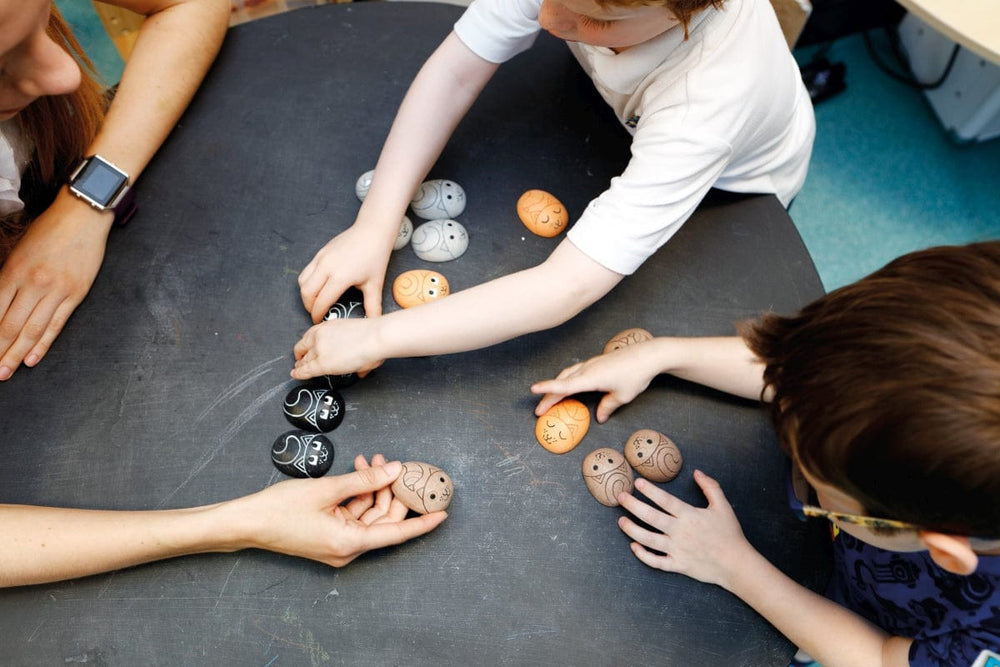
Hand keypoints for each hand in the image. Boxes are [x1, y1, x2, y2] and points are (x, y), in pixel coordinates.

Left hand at [0, 201, 109, 379]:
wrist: (83, 216)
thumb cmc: (50, 230)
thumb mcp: (19, 251)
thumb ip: (8, 278)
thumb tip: (0, 306)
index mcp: (14, 271)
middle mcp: (33, 284)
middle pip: (10, 326)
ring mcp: (56, 291)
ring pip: (32, 330)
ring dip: (17, 354)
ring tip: (6, 371)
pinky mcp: (76, 294)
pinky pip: (56, 324)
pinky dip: (43, 344)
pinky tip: (32, 359)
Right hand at [239, 454, 447, 567]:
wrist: (247, 522)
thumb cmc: (280, 510)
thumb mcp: (326, 489)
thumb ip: (364, 480)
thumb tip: (393, 470)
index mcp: (349, 543)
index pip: (397, 533)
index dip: (422, 522)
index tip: (442, 513)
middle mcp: (347, 549)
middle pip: (384, 519)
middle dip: (390, 489)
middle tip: (391, 463)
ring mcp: (339, 544)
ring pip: (369, 514)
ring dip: (372, 487)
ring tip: (369, 460)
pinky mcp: (330, 536)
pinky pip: (354, 515)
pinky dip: (358, 494)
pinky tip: (356, 471)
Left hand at [291, 317, 383, 379]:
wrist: (374, 338)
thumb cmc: (372, 335)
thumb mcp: (356, 335)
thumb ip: (354, 349)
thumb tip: (361, 369)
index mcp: (327, 326)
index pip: (310, 335)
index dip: (306, 344)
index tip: (306, 348)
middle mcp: (320, 336)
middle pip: (303, 346)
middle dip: (300, 354)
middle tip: (299, 359)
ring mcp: (319, 349)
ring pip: (304, 359)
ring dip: (300, 364)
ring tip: (298, 369)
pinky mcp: (321, 363)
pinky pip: (305, 370)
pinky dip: (299, 373)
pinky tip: (295, 374)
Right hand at [298, 224, 392, 322]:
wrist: (372, 231)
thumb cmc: (375, 256)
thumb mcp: (375, 284)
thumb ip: (372, 306)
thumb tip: (374, 322)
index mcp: (340, 277)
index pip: (321, 302)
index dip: (318, 315)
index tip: (320, 321)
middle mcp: (326, 267)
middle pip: (306, 293)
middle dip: (309, 306)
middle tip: (317, 313)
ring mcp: (321, 258)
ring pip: (302, 281)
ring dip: (306, 294)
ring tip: (316, 301)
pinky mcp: (320, 252)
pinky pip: (306, 271)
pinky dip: (307, 282)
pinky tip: (319, 286)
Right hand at [530, 342, 660, 422]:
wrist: (649, 354)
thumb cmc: (636, 375)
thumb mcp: (622, 396)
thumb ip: (608, 406)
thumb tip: (599, 416)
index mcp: (591, 378)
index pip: (564, 385)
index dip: (547, 388)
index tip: (533, 389)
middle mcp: (588, 369)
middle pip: (562, 382)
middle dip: (549, 395)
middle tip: (540, 410)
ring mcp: (592, 364)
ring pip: (568, 375)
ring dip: (557, 387)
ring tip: (551, 400)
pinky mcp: (597, 362)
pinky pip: (576, 371)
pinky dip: (568, 380)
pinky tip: (570, 386)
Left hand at [617, 471, 753, 589]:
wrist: (737, 564)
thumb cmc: (730, 534)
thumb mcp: (723, 506)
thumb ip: (710, 487)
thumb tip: (697, 472)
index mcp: (690, 516)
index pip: (665, 500)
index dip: (650, 491)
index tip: (637, 483)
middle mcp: (680, 532)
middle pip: (651, 517)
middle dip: (633, 506)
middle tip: (620, 497)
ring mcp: (677, 550)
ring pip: (648, 539)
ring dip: (632, 530)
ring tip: (621, 521)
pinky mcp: (677, 565)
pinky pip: (656, 561)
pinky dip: (643, 555)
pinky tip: (634, 546)